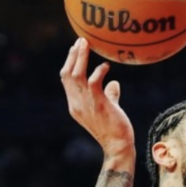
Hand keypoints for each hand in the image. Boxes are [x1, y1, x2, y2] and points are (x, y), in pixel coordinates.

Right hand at [59, 39, 133, 157]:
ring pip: (76, 75)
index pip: (66, 80)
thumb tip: (114, 83)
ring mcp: (85, 104)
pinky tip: (106, 66)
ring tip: (86, 44)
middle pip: (67, 74)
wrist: (118, 145)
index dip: (69, 63)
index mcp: (75, 104)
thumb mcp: (109, 109)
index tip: (75, 50)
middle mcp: (76, 103)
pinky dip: (98, 71)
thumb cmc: (115, 129)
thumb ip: (109, 95)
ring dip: (80, 58)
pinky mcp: (98, 104)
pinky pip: (93, 82)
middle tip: (80, 41)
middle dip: (72, 56)